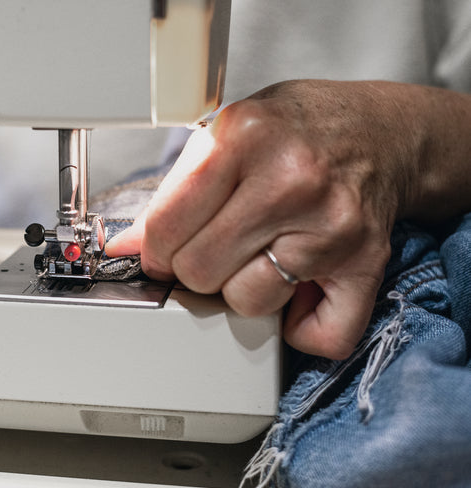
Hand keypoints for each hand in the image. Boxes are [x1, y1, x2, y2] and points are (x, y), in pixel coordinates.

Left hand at [106, 79, 468, 359]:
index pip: (168, 226)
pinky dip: (300, 327)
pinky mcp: (366, 262)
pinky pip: (318, 334)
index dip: (155, 248)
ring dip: (243, 290)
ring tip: (260, 254)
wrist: (381, 133)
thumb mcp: (226, 135)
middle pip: (200, 270)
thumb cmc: (295, 132)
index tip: (163, 249)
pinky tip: (296, 291)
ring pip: (247, 303)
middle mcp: (291, 180)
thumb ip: (175, 191)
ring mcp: (332, 225)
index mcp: (245, 137)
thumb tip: (127, 247)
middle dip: (194, 267)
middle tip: (213, 247)